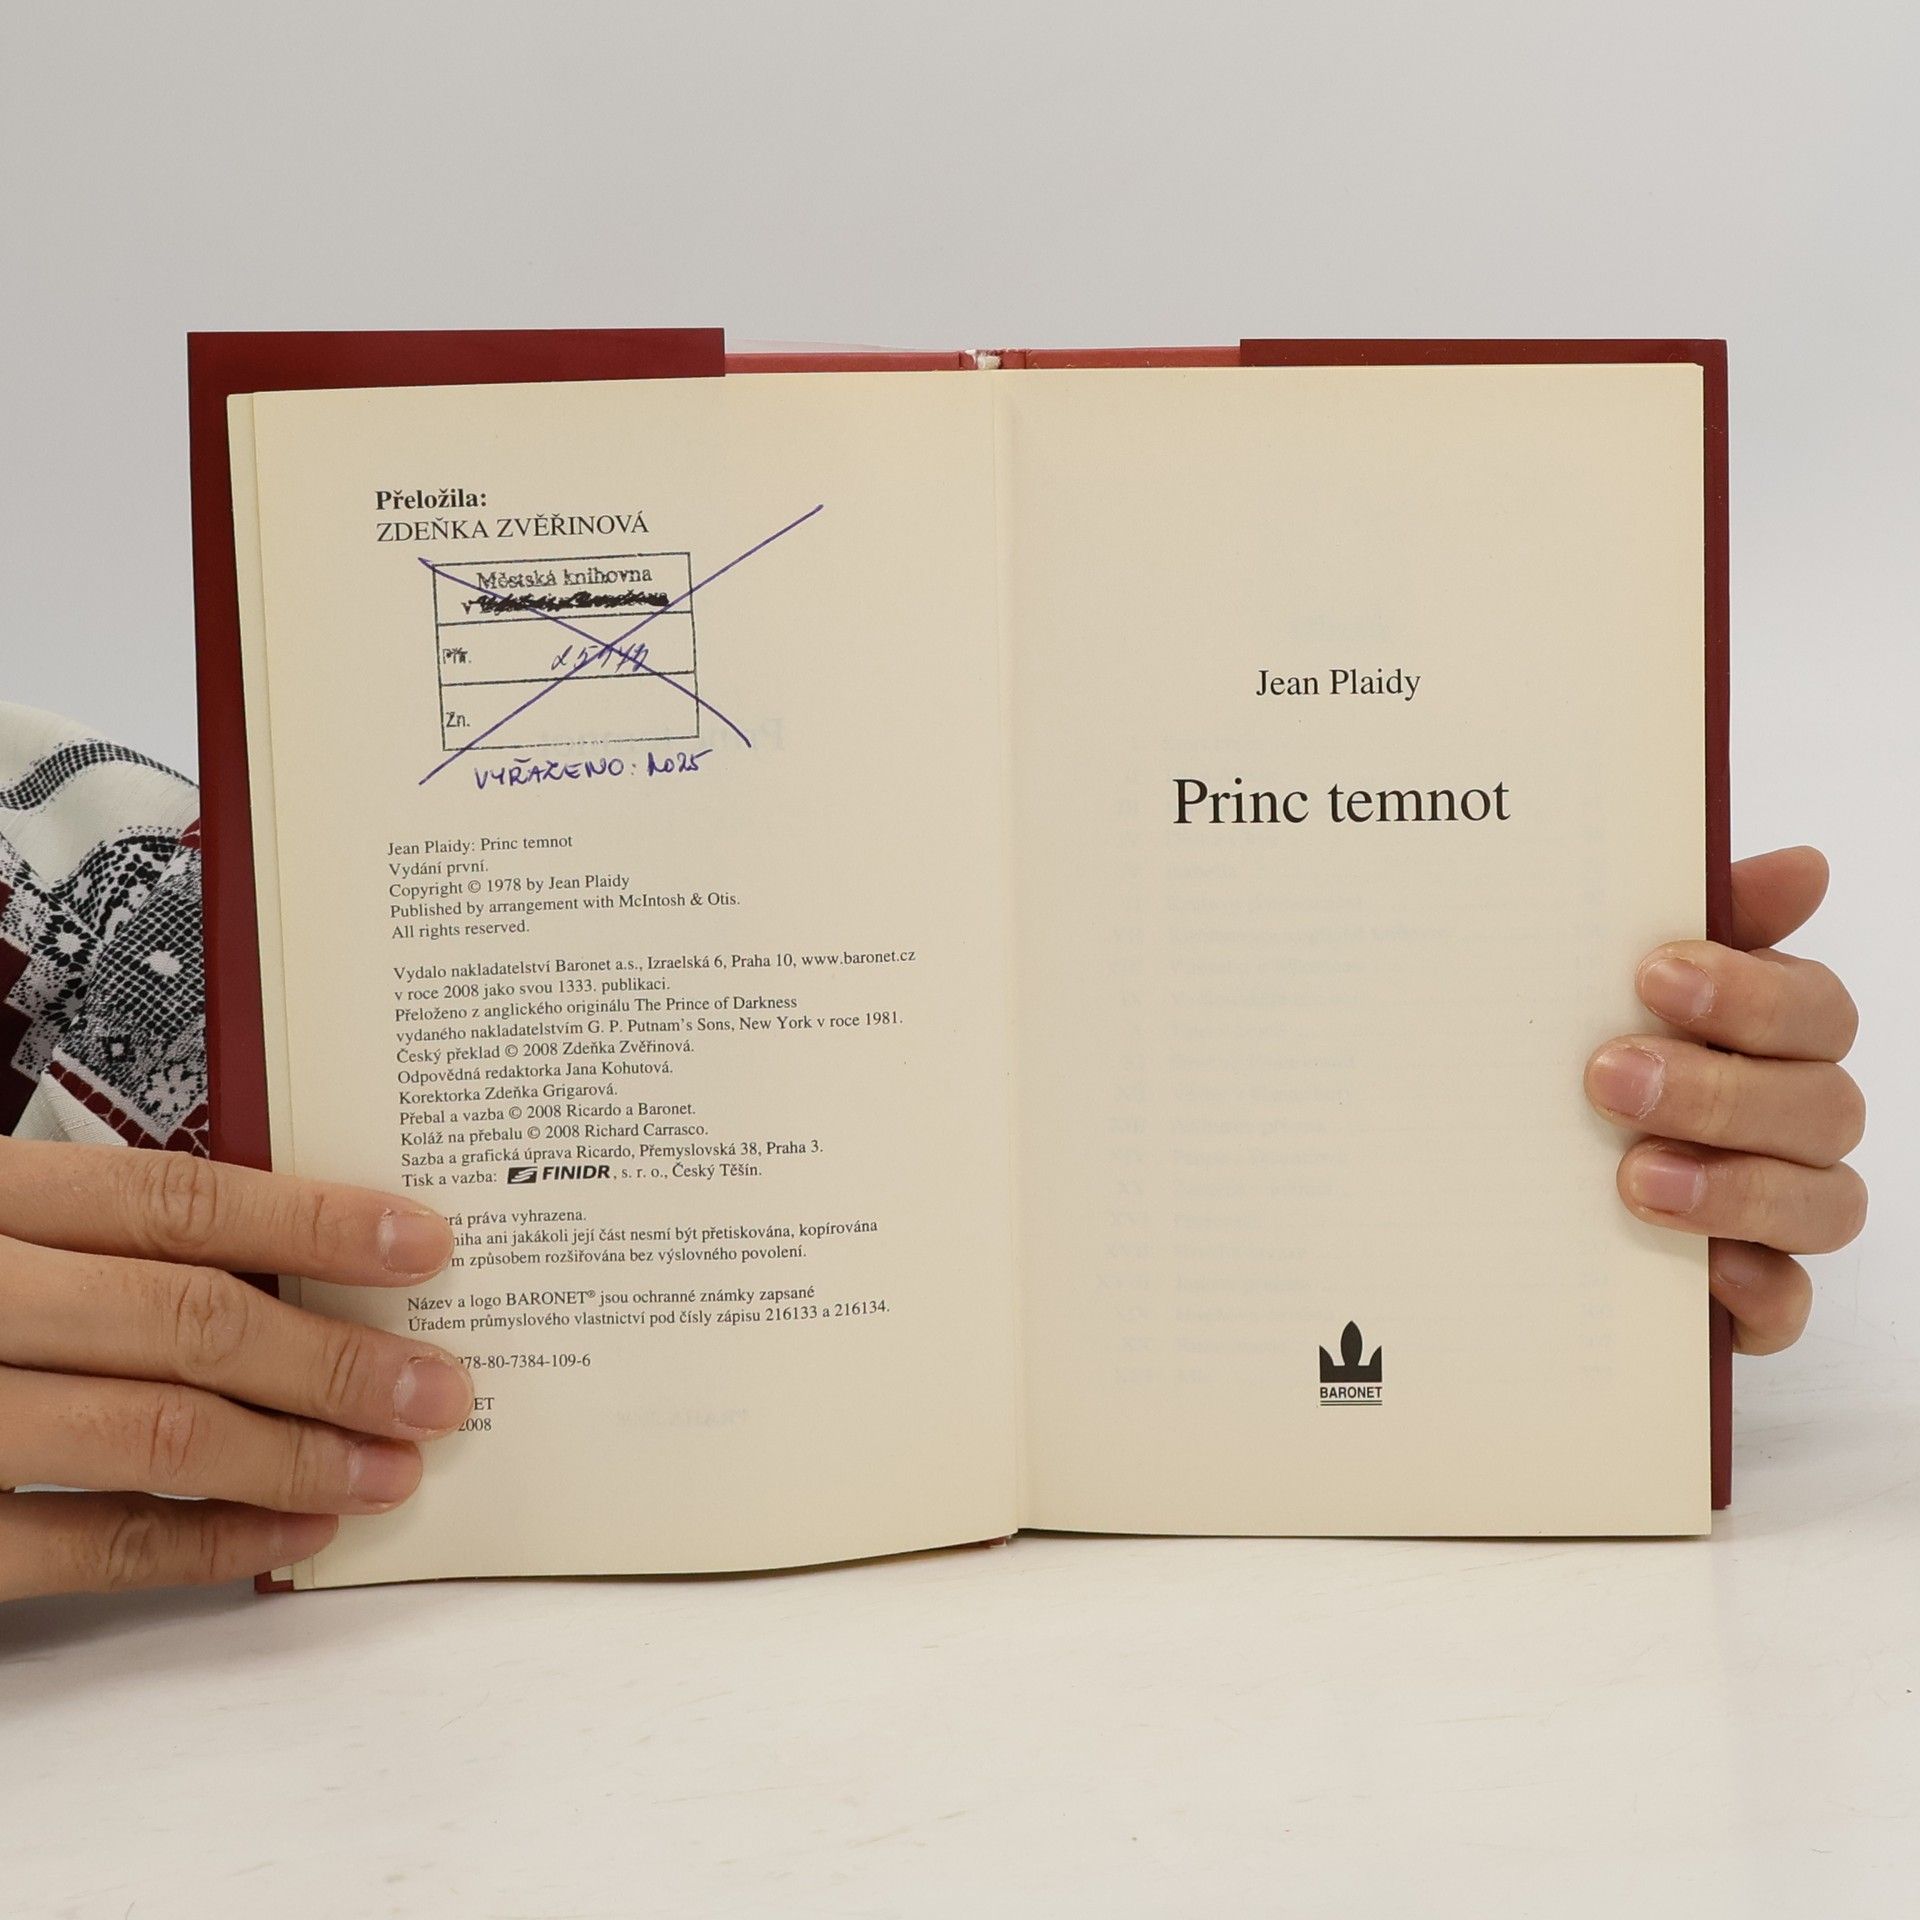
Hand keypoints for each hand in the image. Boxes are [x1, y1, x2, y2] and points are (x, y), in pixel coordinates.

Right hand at [0, 1141, 469, 1599]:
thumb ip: (91, 1231)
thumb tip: (282, 1254)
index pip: (172, 1200)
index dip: (313, 1220)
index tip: (425, 1244)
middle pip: (184, 1319)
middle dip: (333, 1359)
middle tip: (440, 1388)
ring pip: (150, 1435)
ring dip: (294, 1459)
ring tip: (394, 1470)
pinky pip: (83, 1548)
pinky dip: (204, 1544)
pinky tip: (290, 1534)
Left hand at [1585, 845, 1866, 1354]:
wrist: (1492, 1180)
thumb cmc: (1581, 1052)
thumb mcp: (1606, 985)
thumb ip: (1696, 922)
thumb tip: (1804, 866)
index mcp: (1770, 1039)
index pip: (1814, 1009)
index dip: (1749, 992)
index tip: (1652, 975)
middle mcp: (1791, 1122)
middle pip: (1824, 1105)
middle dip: (1719, 1090)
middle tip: (1606, 1078)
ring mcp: (1778, 1212)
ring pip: (1824, 1203)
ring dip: (1734, 1186)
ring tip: (1632, 1176)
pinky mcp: (1748, 1297)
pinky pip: (1788, 1307)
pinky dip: (1758, 1291)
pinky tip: (1707, 1272)